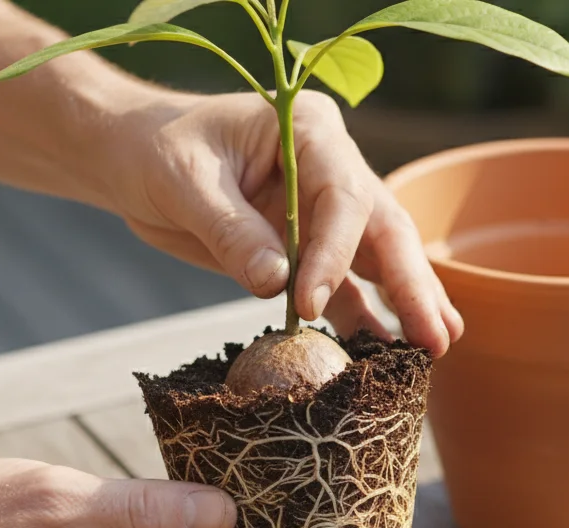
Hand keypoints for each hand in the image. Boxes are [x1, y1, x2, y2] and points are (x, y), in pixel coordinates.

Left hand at [99, 89, 463, 355]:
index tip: (309, 304)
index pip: (344, 195)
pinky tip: (390, 355)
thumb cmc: (155, 151)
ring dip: (405, 304)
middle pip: (384, 228)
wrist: (133, 159)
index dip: (335, 252)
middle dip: (410, 283)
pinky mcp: (310, 252)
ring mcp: (326, 212)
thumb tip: (275, 284)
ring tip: (436, 347)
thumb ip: (231, 230)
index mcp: (309, 131)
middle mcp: (332, 168)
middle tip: (435, 336)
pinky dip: (366, 321)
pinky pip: (345, 289)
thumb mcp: (185, 182)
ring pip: (378, 261)